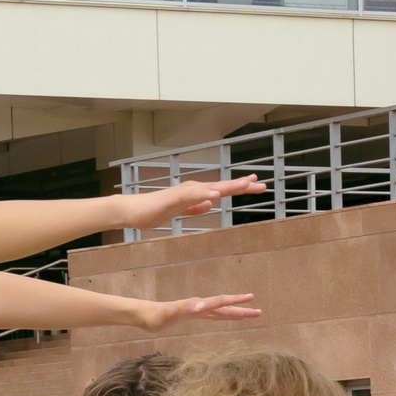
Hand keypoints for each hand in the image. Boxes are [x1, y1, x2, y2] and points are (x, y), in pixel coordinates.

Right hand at [118, 176, 264, 230]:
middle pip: (222, 186)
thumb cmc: (154, 211)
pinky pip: (193, 196)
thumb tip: (210, 203)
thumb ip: (195, 207)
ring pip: (211, 187)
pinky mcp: (175, 198)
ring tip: (246, 185)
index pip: (223, 190)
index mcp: (196, 194)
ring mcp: (184, 192)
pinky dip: (205, 194)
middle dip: (242, 185)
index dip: (240, 187)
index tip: (257, 186)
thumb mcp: (181, 211)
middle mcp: (193, 189)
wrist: (134, 211)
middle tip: (261, 184)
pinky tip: (217, 194)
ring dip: (229, 186)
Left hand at [139, 292, 261, 331]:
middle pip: (225, 307)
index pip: (220, 302)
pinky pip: (214, 316)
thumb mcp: (170, 314)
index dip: (235, 301)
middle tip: (259, 312)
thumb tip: (200, 307)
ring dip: (236, 313)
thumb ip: (184, 309)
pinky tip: (229, 317)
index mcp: (197, 305)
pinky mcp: (194, 315)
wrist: (146, 315)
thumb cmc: (156, 316)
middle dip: (242, 309)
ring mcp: (198, 310)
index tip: (250, 299)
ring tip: (251, 314)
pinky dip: (224, 316)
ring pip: (222, 311)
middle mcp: (200, 305)